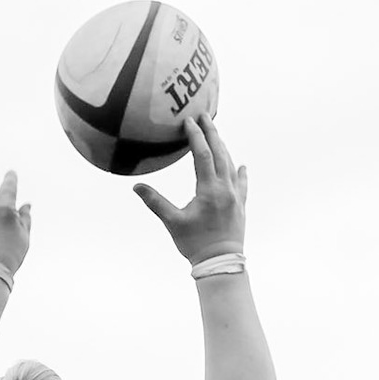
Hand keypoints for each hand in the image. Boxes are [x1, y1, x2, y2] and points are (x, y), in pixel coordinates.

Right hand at [133, 113, 246, 262]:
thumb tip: (136, 187)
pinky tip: (241, 166)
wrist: (221, 263)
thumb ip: (156, 202)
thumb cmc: (195, 244)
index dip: (195, 136)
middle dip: (212, 133)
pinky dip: (239, 172)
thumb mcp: (173, 222)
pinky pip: (242, 184)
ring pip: (230, 165)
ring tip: (216, 134)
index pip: (203, 155)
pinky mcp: (241, 206)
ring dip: (223, 148)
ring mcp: (236, 197)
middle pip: (220, 153)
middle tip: (204, 116)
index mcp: (209, 190)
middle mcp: (225, 189)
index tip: (189, 121)